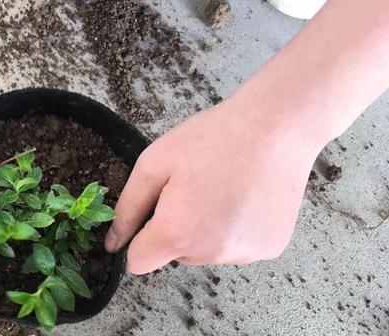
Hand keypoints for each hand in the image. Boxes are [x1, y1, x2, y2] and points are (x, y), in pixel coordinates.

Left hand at [104, 94, 324, 273]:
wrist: (275, 126)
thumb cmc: (210, 139)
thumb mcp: (154, 164)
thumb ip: (128, 209)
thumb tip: (113, 243)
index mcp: (176, 234)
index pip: (138, 263)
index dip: (139, 239)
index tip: (154, 213)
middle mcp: (210, 254)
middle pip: (176, 256)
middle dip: (176, 229)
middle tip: (193, 188)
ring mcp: (244, 254)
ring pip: (207, 251)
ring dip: (206, 230)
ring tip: (222, 188)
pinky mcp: (270, 248)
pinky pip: (238, 246)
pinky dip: (236, 228)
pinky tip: (245, 196)